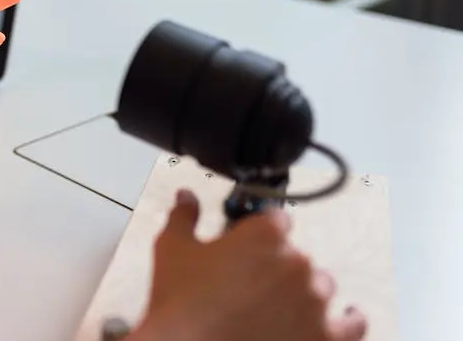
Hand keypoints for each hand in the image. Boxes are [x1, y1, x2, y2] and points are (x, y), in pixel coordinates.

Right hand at [128, 190, 366, 340]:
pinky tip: (346, 318)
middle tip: (249, 288)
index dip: (260, 233)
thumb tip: (186, 196)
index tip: (250, 245)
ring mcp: (315, 302)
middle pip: (296, 257)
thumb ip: (184, 217)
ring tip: (278, 311)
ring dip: (303, 294)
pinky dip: (349, 320)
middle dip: (276, 268)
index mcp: (264, 235)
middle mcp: (297, 263)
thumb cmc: (180, 304)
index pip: (276, 220)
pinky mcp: (325, 338)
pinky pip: (352, 326)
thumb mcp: (172, 249)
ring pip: (320, 288)